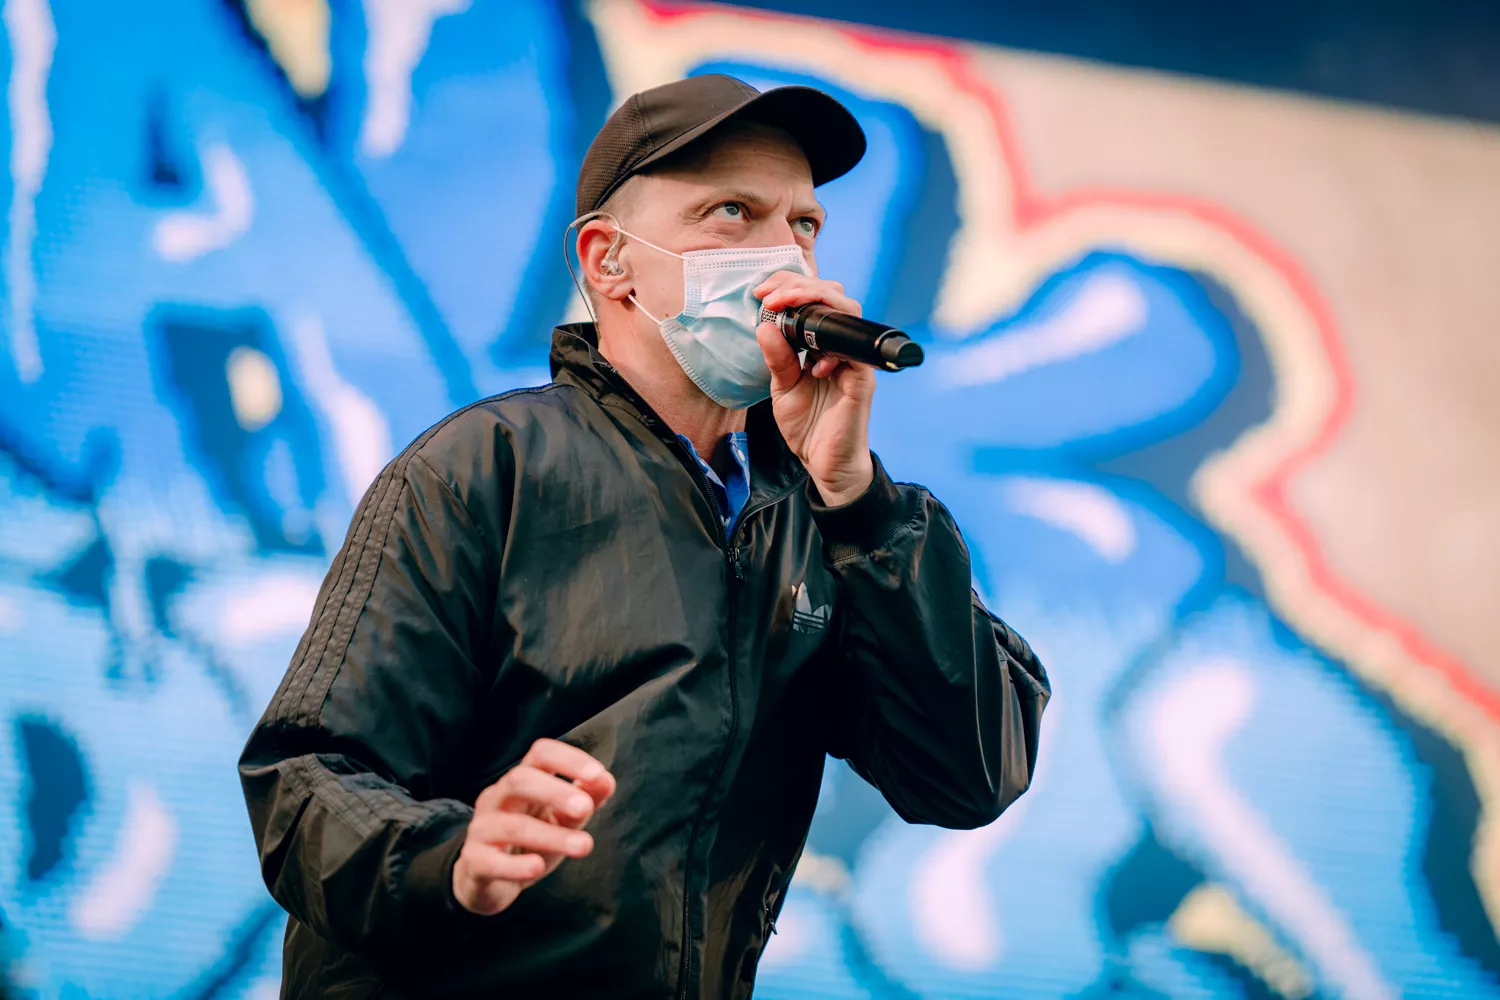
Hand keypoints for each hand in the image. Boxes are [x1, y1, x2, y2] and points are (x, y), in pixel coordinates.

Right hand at [452, 738, 615, 915]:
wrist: (488, 879)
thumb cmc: (531, 841)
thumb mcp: (562, 819)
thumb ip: (586, 799)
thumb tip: (607, 780)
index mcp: (522, 780)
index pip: (540, 754)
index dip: (569, 759)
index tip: (598, 774)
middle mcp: (498, 797)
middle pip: (519, 780)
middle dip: (554, 792)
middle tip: (585, 808)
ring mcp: (482, 828)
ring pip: (511, 825)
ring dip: (550, 835)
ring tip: (583, 846)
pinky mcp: (473, 861)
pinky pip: (490, 861)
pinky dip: (515, 866)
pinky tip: (536, 868)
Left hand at [754, 272, 874, 506]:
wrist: (825, 464)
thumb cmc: (807, 426)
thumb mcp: (782, 387)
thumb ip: (776, 357)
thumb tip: (764, 324)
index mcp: (822, 342)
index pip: (813, 299)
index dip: (789, 286)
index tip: (760, 292)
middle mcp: (842, 345)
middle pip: (833, 295)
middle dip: (800, 285)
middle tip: (770, 294)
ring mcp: (855, 360)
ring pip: (848, 312)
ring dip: (814, 301)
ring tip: (784, 307)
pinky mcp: (862, 380)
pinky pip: (854, 351)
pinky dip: (830, 349)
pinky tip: (811, 364)